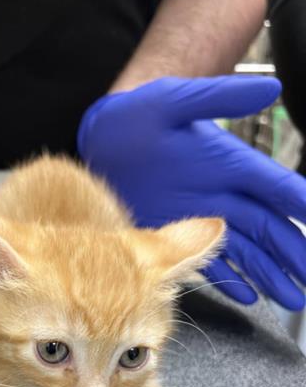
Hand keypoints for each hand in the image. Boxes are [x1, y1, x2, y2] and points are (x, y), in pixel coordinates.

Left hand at [78, 76, 305, 309]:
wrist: (101, 137)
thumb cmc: (135, 116)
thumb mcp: (173, 101)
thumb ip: (219, 97)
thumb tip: (271, 88)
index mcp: (229, 163)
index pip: (275, 187)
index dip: (298, 204)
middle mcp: (223, 193)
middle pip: (268, 228)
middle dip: (292, 254)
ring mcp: (201, 217)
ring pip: (246, 251)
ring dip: (270, 275)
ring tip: (291, 298)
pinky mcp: (176, 235)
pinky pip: (211, 262)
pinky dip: (231, 280)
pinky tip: (248, 297)